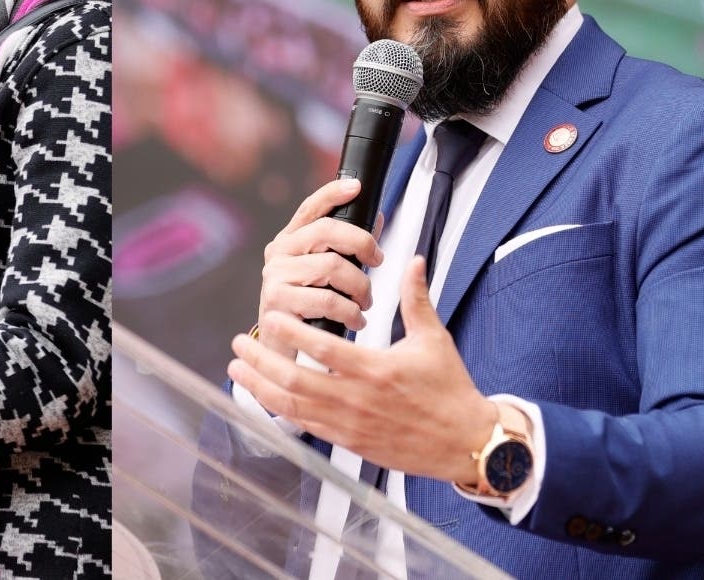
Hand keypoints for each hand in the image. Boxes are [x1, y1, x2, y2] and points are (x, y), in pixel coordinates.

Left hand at [230, 255, 496, 484]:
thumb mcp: (434, 340)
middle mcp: (356, 400)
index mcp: (375, 371)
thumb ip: (415, 299)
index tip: (271, 316)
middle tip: (240, 342)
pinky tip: (263, 396)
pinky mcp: (348, 443)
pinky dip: (279, 410)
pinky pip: (305, 426)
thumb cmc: (450, 391)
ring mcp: (349, 426)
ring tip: (237, 368)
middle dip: (261, 360)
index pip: (323, 349)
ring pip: (292, 407)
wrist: (466, 442)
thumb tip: (414, 260)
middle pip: (295, 380)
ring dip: (260, 386)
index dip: (292, 333)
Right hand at [258, 178, 382, 358]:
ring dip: (360, 287)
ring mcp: (273, 277)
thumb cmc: (309, 310)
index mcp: (290, 241)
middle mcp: (277, 254)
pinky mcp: (276, 302)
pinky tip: (355, 320)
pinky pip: (326, 299)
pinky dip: (350, 311)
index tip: (357, 186)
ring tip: (366, 303)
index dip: (333, 193)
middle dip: (362, 244)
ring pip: (331, 266)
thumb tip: (375, 217)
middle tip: (377, 262)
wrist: (283, 350)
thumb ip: (347, 249)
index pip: (310, 208)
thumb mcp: (327, 276)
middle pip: (326, 231)